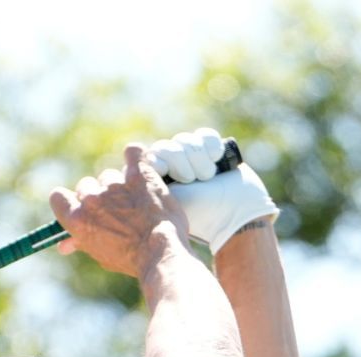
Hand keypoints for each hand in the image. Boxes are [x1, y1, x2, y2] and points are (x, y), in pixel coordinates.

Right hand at [49, 143, 191, 278]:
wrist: (160, 253)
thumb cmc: (130, 259)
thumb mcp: (100, 254)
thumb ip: (81, 241)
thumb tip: (64, 244)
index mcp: (77, 219)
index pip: (58, 197)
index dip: (69, 200)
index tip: (79, 205)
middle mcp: (92, 199)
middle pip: (86, 185)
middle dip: (98, 196)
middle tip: (114, 210)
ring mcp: (115, 185)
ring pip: (110, 176)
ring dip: (119, 185)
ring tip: (135, 202)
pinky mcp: (139, 175)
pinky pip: (133, 152)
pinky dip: (135, 155)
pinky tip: (138, 163)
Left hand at [147, 127, 277, 253]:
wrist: (236, 215)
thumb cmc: (199, 214)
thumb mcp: (168, 202)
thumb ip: (145, 186)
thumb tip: (125, 166)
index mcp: (155, 182)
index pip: (149, 157)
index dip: (161, 162)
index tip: (169, 175)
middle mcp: (171, 168)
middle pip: (165, 146)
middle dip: (180, 161)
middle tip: (191, 180)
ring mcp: (192, 158)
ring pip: (185, 140)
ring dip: (198, 157)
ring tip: (208, 177)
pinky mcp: (211, 150)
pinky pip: (205, 136)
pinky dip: (211, 146)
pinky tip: (217, 158)